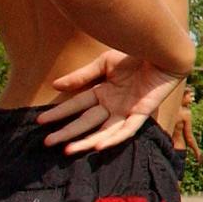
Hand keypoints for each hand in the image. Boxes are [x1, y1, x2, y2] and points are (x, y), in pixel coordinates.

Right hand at [37, 50, 183, 153]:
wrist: (162, 50)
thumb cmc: (135, 55)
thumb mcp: (104, 63)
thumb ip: (82, 76)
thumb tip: (55, 85)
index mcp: (102, 92)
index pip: (76, 105)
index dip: (60, 113)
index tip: (40, 121)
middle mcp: (112, 105)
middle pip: (86, 122)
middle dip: (67, 132)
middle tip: (47, 142)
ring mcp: (126, 111)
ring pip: (103, 132)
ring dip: (86, 142)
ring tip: (68, 150)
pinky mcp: (141, 113)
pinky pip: (127, 130)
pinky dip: (113, 139)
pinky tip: (99, 146)